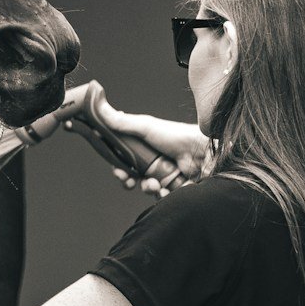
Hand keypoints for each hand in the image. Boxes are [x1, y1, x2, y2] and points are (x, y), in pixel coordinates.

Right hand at [89, 89, 205, 197]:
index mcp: (146, 148)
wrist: (206, 155)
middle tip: (127, 180)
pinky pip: (163, 199)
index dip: (118, 165)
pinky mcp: (177, 190)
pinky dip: (162, 196)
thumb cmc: (178, 137)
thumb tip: (97, 106)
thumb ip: (122, 123)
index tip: (116, 168)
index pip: (125, 159)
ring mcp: (167, 177)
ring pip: (147, 188)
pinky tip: (167, 190)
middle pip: (133, 176)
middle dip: (127, 180)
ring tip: (154, 185)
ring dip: (147, 188)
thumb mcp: (146, 127)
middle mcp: (155, 162)